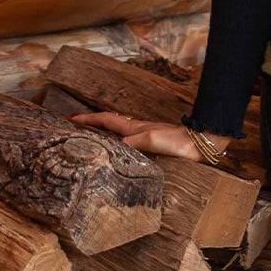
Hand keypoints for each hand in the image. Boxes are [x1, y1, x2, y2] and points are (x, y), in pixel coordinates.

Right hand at [69, 110, 228, 162]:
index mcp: (133, 127)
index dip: (87, 119)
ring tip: (90, 138)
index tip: (70, 119)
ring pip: (118, 132)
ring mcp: (145, 137)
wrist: (200, 145)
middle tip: (75, 126)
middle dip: (91, 123)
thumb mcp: (151, 140)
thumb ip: (132, 142)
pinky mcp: (153, 146)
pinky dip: (117, 144)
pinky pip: (128, 143)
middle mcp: (137, 130)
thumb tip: (113, 146)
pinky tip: (118, 151)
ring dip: (103, 132)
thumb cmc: (177, 142)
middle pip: (109, 123)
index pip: (105, 120)